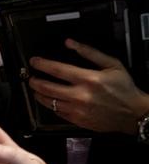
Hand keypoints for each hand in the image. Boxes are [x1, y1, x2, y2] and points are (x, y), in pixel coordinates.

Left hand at [28, 38, 148, 133]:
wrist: (134, 113)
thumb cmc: (124, 88)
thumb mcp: (111, 64)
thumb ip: (89, 52)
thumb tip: (70, 43)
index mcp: (88, 79)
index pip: (56, 69)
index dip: (41, 64)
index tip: (34, 62)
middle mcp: (80, 95)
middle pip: (47, 87)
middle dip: (34, 81)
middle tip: (30, 77)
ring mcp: (77, 109)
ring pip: (49, 102)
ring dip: (38, 94)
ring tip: (36, 89)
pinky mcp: (77, 120)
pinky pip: (57, 113)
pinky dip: (50, 106)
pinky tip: (49, 100)